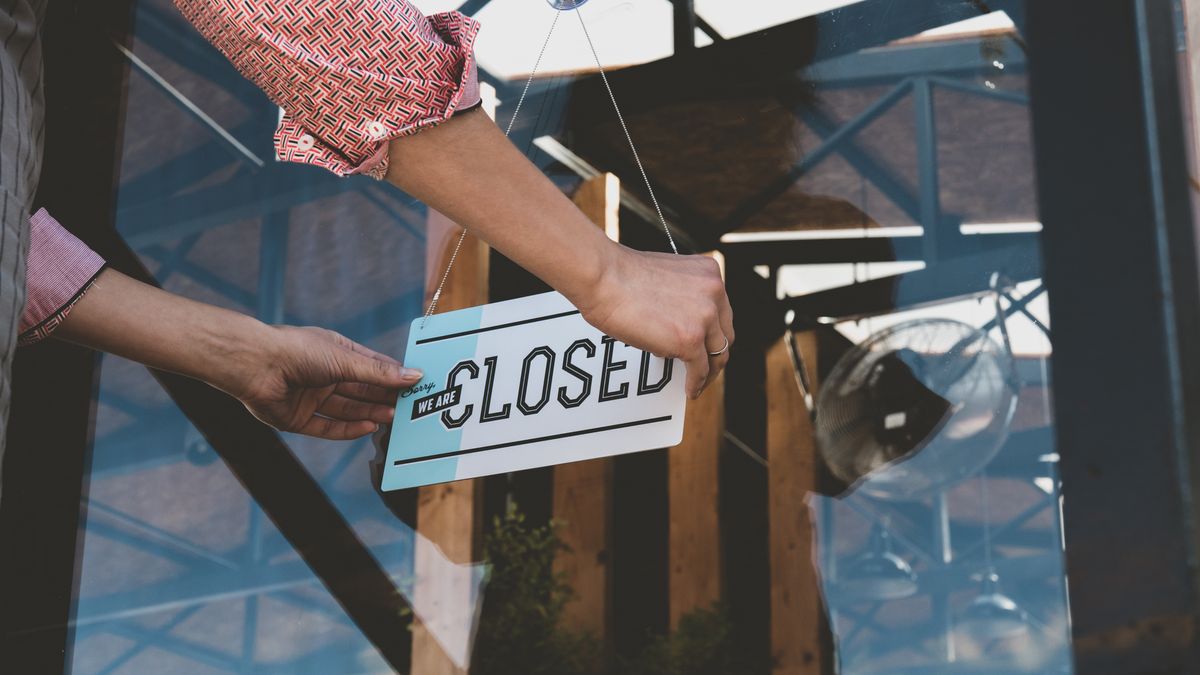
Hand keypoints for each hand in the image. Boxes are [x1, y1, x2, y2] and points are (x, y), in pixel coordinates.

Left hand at [231, 326, 422, 439]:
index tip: (415, 384)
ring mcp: (311, 398)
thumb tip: (413, 375)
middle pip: (361, 391)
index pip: (371, 366)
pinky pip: (327, 427)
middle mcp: (324, 376)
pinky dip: (348, 430)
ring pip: (347, 410)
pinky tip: (368, 428)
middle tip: (408, 407)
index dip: (392, 376)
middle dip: (383, 398)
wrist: (254, 365)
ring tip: (393, 417)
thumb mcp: (345, 359)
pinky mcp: (298, 419)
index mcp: (335, 353)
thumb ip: (378, 372)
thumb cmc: (298, 350)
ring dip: (370, 414)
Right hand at [577, 247, 733, 398]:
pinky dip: (695, 384)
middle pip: (725, 334)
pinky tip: (689, 390)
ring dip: (709, 373)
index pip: (722, 311)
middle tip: (706, 368)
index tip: (707, 344)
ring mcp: (704, 317)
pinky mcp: (689, 340)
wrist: (604, 277)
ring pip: (717, 355)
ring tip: (698, 383)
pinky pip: (699, 370)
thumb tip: (677, 326)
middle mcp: (714, 293)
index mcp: (709, 273)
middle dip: (715, 354)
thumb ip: (681, 298)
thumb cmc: (620, 275)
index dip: (715, 332)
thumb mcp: (665, 278)